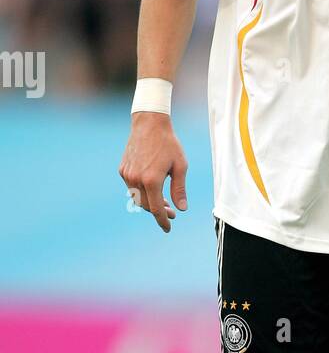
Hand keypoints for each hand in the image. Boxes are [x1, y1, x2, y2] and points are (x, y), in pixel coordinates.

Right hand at [119, 112, 188, 232]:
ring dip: (150, 202)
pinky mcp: (122, 169)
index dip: (163, 221)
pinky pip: (132, 187)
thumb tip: (181, 209)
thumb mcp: (180, 166)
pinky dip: (141, 192)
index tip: (168, 228)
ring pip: (138, 198)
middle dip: (159, 211)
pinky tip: (151, 188)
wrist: (149, 124)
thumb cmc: (169, 144)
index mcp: (152, 180)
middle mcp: (136, 179)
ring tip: (163, 201)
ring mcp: (127, 174)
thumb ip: (179, 189)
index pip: (156, 209)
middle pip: (147, 206)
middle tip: (171, 211)